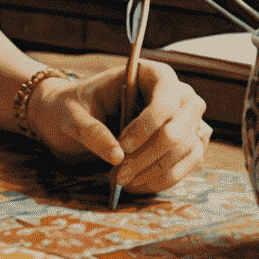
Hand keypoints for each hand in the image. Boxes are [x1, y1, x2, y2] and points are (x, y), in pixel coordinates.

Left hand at [27, 61, 210, 195]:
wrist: (77, 120)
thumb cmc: (76, 107)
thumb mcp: (71, 114)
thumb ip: (90, 130)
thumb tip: (117, 156)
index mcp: (150, 74)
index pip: (166, 99)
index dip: (148, 125)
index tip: (124, 146)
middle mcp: (177, 94)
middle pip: (179, 129)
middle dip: (149, 156)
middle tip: (119, 174)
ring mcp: (187, 120)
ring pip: (185, 150)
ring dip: (154, 171)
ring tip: (122, 180)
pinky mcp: (187, 144)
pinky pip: (186, 165)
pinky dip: (163, 179)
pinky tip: (136, 184)